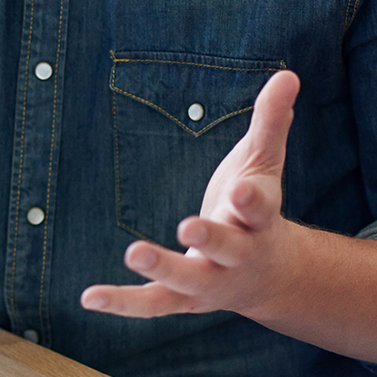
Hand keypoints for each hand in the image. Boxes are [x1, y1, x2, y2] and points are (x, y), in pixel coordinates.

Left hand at [80, 69, 300, 321]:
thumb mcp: (263, 164)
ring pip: (186, 280)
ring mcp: (210, 282)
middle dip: (209, 237)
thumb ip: (270, 122)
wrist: (270, 276)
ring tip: (134, 252)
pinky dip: (122, 302)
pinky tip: (89, 297)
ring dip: (162, 267)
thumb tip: (287, 74)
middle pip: (226, 248)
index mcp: (259, 221)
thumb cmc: (256, 209)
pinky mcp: (181, 298)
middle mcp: (238, 256)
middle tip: (188, 226)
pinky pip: (151, 303)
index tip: (242, 192)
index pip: (260, 209)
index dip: (251, 201)